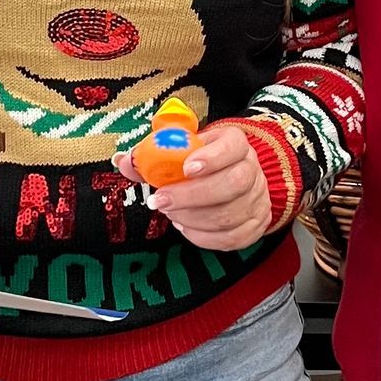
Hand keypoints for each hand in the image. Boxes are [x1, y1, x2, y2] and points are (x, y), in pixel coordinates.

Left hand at [115, 121, 272, 250]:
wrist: (231, 178)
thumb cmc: (199, 162)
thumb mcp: (179, 150)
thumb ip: (151, 155)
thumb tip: (123, 161)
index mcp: (235, 143)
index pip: (233, 146)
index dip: (212, 158)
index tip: (186, 168)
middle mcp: (252, 169)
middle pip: (233, 183)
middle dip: (192, 196)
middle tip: (161, 201)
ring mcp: (257, 199)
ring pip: (230, 214)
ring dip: (193, 218)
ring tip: (171, 213)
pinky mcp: (256, 225)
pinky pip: (232, 238)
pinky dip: (204, 237)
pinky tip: (186, 227)